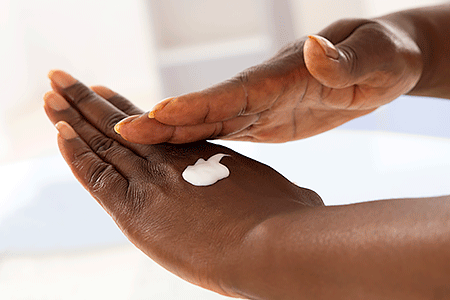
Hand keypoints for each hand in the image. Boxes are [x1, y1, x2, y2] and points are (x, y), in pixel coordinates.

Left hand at [44, 70, 322, 296]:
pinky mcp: (136, 209)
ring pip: (103, 142)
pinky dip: (75, 151)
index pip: (157, 130)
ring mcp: (153, 181)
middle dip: (92, 102)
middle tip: (66, 79)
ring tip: (52, 91)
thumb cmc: (289, 223)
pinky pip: (96, 174)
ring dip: (73, 115)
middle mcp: (174, 161)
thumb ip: (272, 197)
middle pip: (124, 126)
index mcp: (205, 155)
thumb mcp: (281, 199)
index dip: (132, 111)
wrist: (274, 244)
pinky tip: (58, 129)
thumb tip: (297, 201)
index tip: (111, 97)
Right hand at [113, 18, 421, 143]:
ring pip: (207, 122)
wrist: (383, 64)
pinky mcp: (265, 122)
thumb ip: (342, 58)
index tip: (157, 116)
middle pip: (207, 108)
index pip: (232, 91)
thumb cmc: (384, 54)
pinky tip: (174, 155)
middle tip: (121, 131)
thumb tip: (316, 48)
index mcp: (283, 74)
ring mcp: (260, 107)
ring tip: (131, 141)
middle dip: (165, 121)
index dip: (195, 105)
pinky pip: (223, 133)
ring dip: (171, 133)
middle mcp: (262, 90)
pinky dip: (195, 142)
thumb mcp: (374, 55)